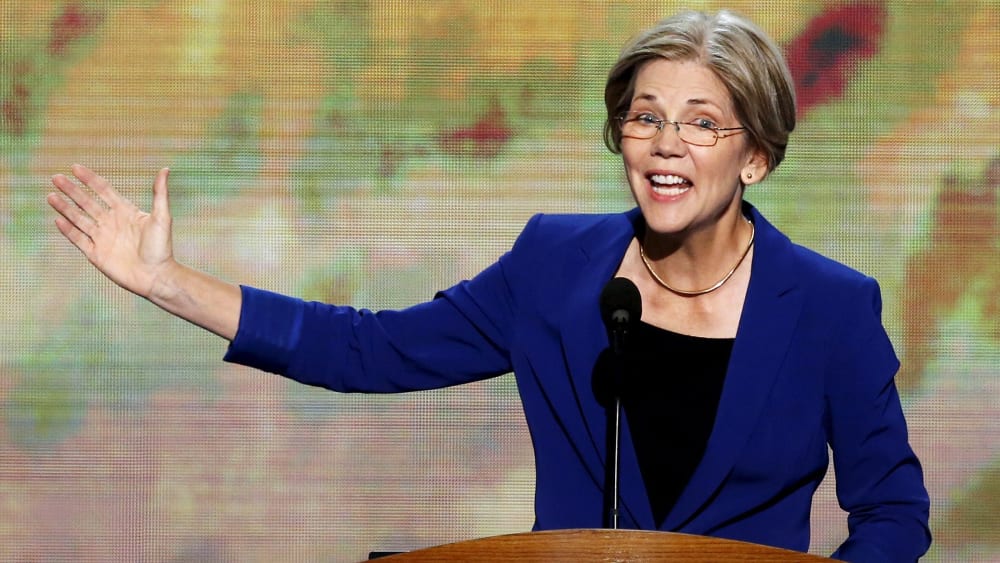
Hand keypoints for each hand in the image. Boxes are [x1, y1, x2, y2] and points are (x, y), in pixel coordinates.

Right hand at [48, 164, 175, 299]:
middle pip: (87, 203)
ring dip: (65, 208)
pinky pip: (79, 240)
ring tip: (51, 195)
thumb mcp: (162, 217)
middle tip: (56, 178)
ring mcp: (102, 238)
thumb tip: (166, 169)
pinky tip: (58, 220)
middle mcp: (111, 223)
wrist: (156, 276)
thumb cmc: (162, 248)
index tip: (75, 167)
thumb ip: (160, 193)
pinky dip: (68, 231)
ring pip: (79, 219)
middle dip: (72, 190)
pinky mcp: (96, 254)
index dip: (90, 179)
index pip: (103, 190)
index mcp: (125, 212)